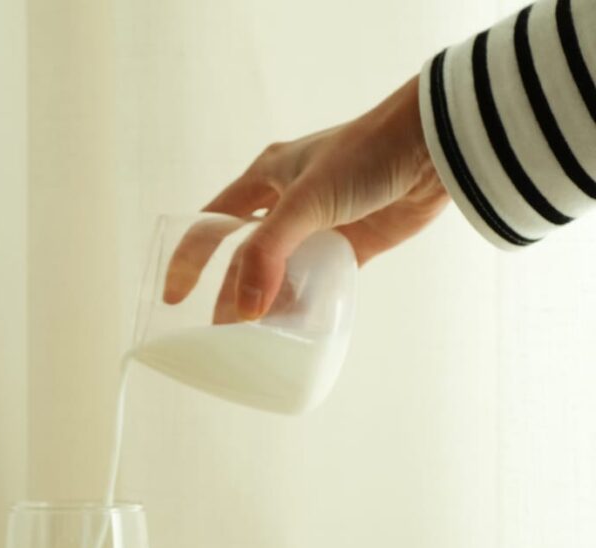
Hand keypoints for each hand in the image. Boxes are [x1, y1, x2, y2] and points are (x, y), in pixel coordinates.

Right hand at [165, 76, 448, 320]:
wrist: (434, 146)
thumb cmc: (365, 154)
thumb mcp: (305, 200)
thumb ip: (270, 253)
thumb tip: (246, 309)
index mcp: (263, 178)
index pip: (210, 224)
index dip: (189, 261)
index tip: (174, 300)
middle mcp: (284, 203)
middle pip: (244, 258)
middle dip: (231, 295)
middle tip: (223, 335)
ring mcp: (318, 226)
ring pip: (280, 273)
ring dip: (268, 303)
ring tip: (257, 340)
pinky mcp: (351, 245)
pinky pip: (317, 282)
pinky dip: (305, 304)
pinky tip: (296, 327)